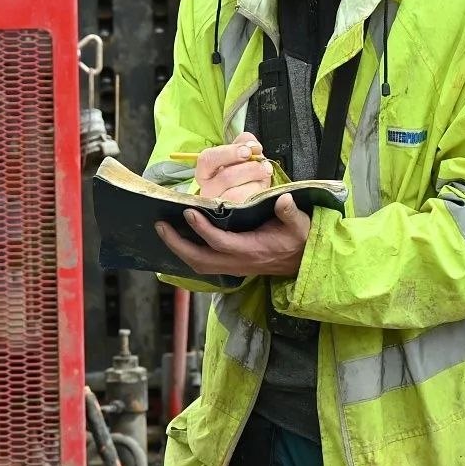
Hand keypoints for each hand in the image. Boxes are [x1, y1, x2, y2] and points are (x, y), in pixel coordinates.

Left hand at [156, 194, 310, 277]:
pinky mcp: (232, 266)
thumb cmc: (300, 239)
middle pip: (200, 260)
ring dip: (179, 249)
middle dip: (177, 244)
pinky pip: (204, 264)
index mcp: (252, 250)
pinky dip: (188, 253)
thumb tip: (284, 198)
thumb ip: (290, 212)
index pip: (220, 242)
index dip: (202, 229)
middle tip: (160, 225)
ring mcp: (234, 267)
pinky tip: (179, 239)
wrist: (304, 261)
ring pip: (199, 265)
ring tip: (164, 230)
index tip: (188, 212)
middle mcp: (239, 262)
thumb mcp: (300, 224)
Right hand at [196, 131, 272, 202]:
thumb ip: (245, 142)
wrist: (256, 201)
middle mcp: (207, 191)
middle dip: (250, 168)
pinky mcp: (230, 219)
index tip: (248, 150)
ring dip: (256, 182)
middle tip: (265, 166)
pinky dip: (258, 194)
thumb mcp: (243, 154)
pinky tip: (263, 189)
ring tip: (266, 175)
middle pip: (226, 177)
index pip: (208, 159)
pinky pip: (246, 207)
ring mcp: (218, 207)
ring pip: (237, 194)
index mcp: (205, 172)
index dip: (229, 153)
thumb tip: (251, 144)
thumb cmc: (244, 174)